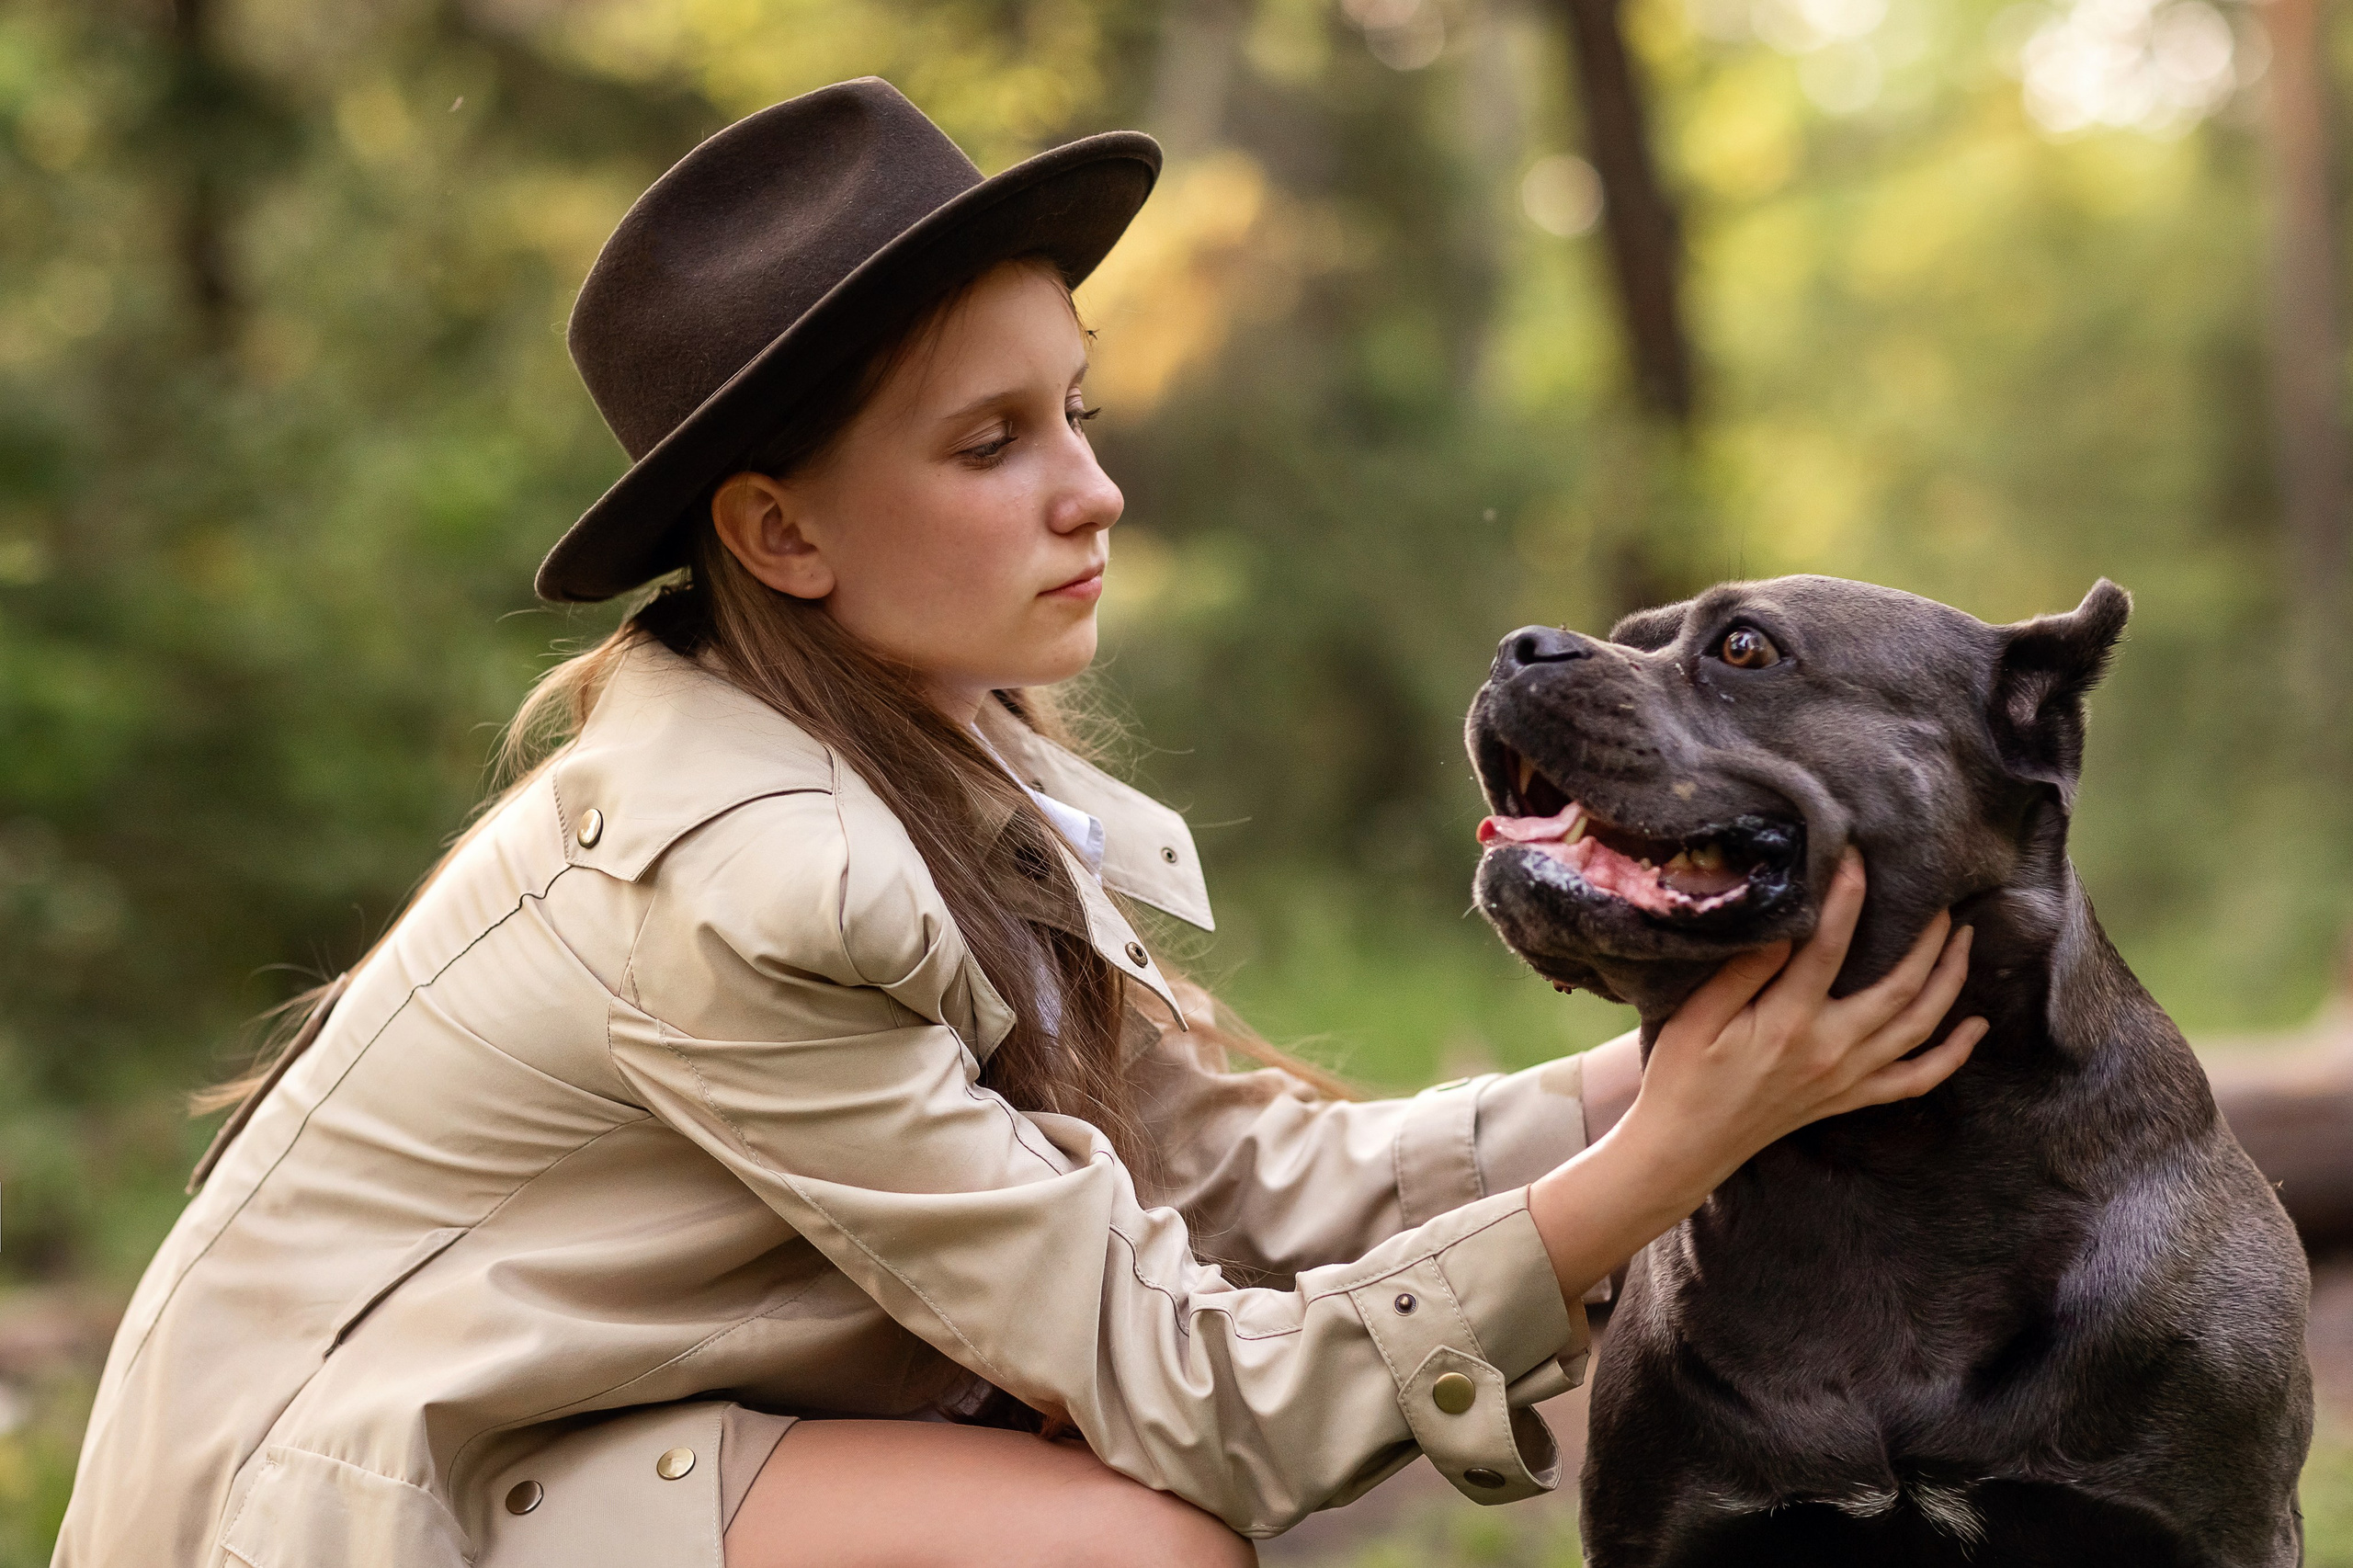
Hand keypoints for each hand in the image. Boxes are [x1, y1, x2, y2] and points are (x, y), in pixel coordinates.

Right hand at [1526, 850, 1983, 1302]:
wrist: (1686, 1148)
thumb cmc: (1682, 1078)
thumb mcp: (1697, 1019)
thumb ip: (1742, 973)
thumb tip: (1786, 927)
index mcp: (1789, 1023)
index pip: (1831, 947)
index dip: (1849, 897)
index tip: (1859, 857)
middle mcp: (1831, 1050)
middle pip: (1901, 986)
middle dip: (1928, 938)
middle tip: (1941, 897)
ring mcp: (1847, 1078)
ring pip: (1920, 1026)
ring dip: (1950, 981)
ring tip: (1964, 939)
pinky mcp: (1850, 1097)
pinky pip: (1916, 1080)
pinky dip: (1953, 1055)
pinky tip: (1975, 1028)